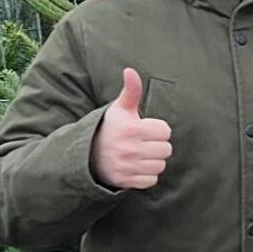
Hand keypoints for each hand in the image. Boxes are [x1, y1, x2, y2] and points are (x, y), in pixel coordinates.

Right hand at [90, 67, 172, 189]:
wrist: (86, 154)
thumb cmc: (109, 128)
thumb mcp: (119, 109)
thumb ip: (130, 91)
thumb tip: (130, 70)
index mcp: (131, 129)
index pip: (165, 131)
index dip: (157, 129)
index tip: (145, 129)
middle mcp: (129, 149)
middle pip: (166, 149)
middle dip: (157, 145)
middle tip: (143, 143)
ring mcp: (127, 167)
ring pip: (160, 165)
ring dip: (153, 161)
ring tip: (140, 154)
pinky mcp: (126, 181)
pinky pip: (151, 181)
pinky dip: (146, 175)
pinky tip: (136, 167)